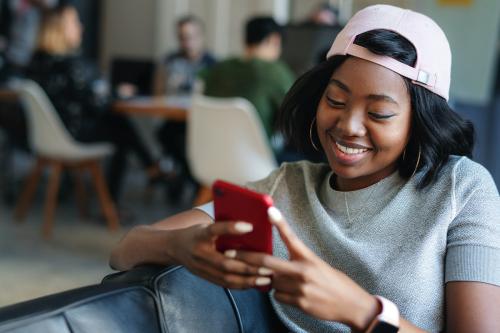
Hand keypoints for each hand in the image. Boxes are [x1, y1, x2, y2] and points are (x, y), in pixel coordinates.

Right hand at [166, 222, 272, 288]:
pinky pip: (225, 284)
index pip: (215, 229)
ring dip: (248, 280)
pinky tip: (255, 284)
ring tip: (265, 278)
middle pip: (225, 262)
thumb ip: (223, 228)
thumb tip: (251, 228)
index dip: (231, 227)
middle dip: (248, 266)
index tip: (250, 225)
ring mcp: (201, 268)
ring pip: (226, 277)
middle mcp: (199, 253)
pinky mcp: (205, 277)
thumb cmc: (196, 233)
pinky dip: (241, 285)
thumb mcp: (205, 225)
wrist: (172, 247)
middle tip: (268, 266)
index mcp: (199, 234)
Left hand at [233, 208, 378, 330]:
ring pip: (271, 283)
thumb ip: (297, 263)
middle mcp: (302, 271)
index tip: (269, 210)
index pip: (291, 237)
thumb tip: (273, 266)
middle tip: (228, 253)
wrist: (352, 305)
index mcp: (308, 258)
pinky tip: (296, 295)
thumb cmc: (335, 282)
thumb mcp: (318, 265)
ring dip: (271, 282)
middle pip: (266, 263)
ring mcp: (299, 288)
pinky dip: (281, 295)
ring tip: (291, 283)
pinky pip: (278, 297)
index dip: (279, 222)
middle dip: (244, 258)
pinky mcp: (299, 303)